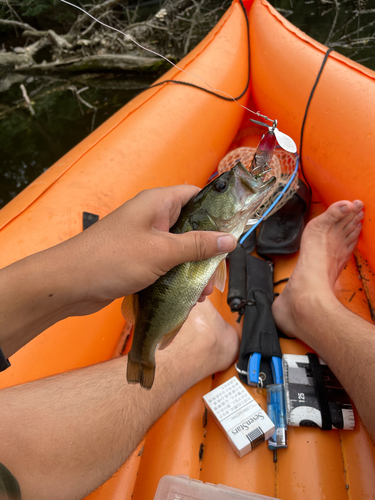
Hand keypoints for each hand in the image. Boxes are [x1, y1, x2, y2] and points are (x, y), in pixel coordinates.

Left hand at [65, 185, 235, 313]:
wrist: (70, 284)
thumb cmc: (112, 259)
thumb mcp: (163, 252)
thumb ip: (198, 245)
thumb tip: (228, 239)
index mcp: (158, 203)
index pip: (196, 195)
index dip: (216, 209)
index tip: (233, 229)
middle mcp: (152, 217)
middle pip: (191, 227)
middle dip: (206, 250)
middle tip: (215, 273)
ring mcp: (144, 239)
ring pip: (179, 250)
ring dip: (192, 270)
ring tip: (200, 293)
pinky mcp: (138, 259)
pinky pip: (165, 265)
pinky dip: (176, 279)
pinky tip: (184, 297)